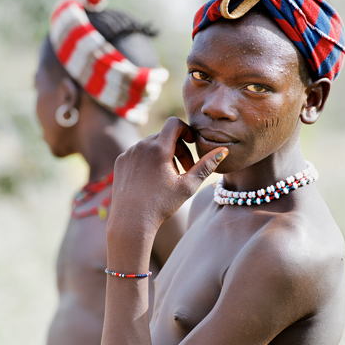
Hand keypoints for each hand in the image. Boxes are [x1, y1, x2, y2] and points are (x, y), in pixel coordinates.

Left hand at [107, 117, 227, 243]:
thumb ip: (207, 165)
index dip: (186, 130)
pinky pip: (138, 152)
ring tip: (168, 177)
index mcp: (158, 149)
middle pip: (164, 136)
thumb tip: (223, 150)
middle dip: (177, 148)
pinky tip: (151, 180)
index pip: (174, 123)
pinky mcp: (121, 160)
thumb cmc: (162, 205)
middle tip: (185, 170)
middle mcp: (141, 146)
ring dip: (163, 155)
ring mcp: (129, 152)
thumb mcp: (188, 186)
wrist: (131, 221)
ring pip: (151, 144)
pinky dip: (148, 161)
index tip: (191, 143)